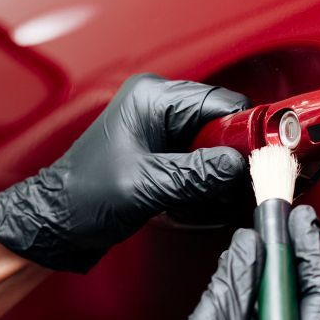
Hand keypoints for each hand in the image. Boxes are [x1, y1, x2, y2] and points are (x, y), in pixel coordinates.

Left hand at [0, 74, 249, 271]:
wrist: (54, 222)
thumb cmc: (83, 196)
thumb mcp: (146, 186)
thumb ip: (196, 174)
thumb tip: (239, 166)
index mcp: (153, 97)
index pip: (222, 102)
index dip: (246, 131)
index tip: (265, 157)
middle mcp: (159, 105)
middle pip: (223, 123)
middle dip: (233, 157)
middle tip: (239, 186)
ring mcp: (161, 128)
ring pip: (215, 144)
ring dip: (220, 173)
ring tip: (213, 199)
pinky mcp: (162, 152)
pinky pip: (200, 160)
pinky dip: (207, 181)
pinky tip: (199, 201)